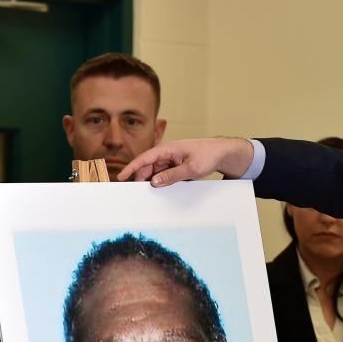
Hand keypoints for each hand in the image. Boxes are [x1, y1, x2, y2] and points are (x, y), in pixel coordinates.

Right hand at [117, 137, 254, 185]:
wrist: (221, 152)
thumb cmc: (208, 155)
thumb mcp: (191, 169)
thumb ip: (171, 176)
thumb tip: (154, 182)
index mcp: (168, 149)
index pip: (145, 158)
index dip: (131, 167)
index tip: (121, 176)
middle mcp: (167, 152)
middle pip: (147, 166)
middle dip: (142, 178)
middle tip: (139, 192)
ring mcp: (170, 159)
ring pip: (154, 171)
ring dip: (153, 181)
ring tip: (152, 192)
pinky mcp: (175, 164)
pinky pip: (163, 173)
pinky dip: (161, 181)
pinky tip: (163, 187)